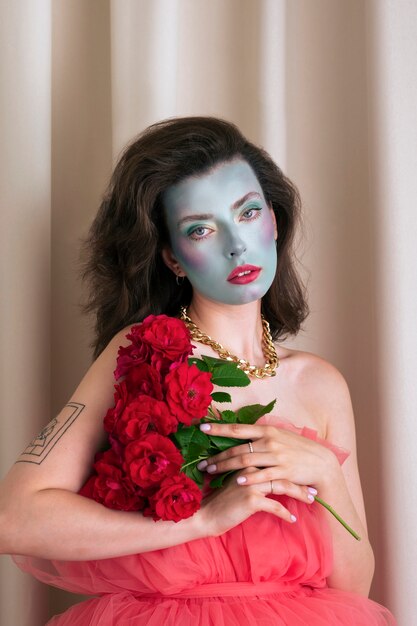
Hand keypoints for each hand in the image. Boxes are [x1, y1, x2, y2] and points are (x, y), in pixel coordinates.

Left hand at [198, 422, 339, 490]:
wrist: (322, 463)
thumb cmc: (298, 449)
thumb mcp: (280, 436)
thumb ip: (261, 435)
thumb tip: (243, 433)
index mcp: (267, 430)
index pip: (238, 428)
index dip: (219, 428)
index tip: (201, 427)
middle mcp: (270, 441)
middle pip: (237, 449)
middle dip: (217, 457)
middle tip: (202, 464)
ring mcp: (277, 456)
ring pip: (246, 461)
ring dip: (226, 467)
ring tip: (211, 472)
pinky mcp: (284, 472)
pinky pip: (263, 475)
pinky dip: (249, 478)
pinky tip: (237, 481)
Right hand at [199, 467, 314, 536]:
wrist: (204, 514)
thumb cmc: (219, 500)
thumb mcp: (235, 481)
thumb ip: (250, 473)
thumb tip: (267, 474)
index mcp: (248, 461)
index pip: (275, 462)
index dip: (292, 469)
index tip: (305, 475)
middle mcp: (251, 468)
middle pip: (282, 471)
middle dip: (301, 481)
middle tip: (314, 489)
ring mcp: (251, 483)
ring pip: (283, 486)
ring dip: (299, 494)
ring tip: (310, 501)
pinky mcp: (251, 499)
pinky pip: (275, 506)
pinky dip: (285, 513)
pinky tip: (292, 520)